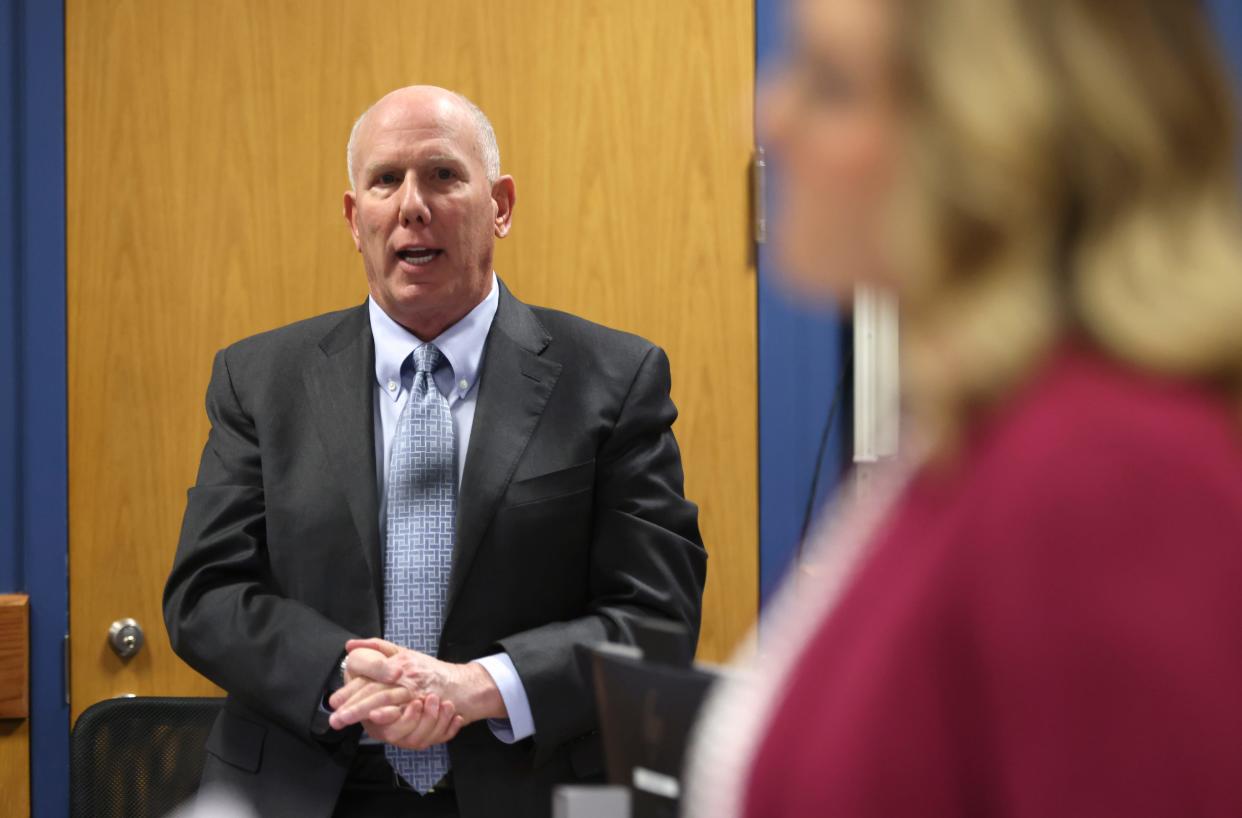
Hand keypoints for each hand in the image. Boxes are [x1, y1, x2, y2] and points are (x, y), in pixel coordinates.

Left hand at [328, 638, 503, 741]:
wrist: (462, 686)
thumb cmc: (430, 672)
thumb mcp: (404, 653)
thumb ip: (377, 648)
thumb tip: (351, 645)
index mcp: (397, 661)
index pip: (369, 672)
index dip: (350, 686)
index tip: (334, 701)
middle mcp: (404, 674)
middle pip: (373, 688)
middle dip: (351, 703)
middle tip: (335, 717)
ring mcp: (414, 690)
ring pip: (384, 699)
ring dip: (362, 711)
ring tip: (345, 720)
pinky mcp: (423, 706)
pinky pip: (404, 712)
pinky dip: (390, 715)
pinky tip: (376, 719)